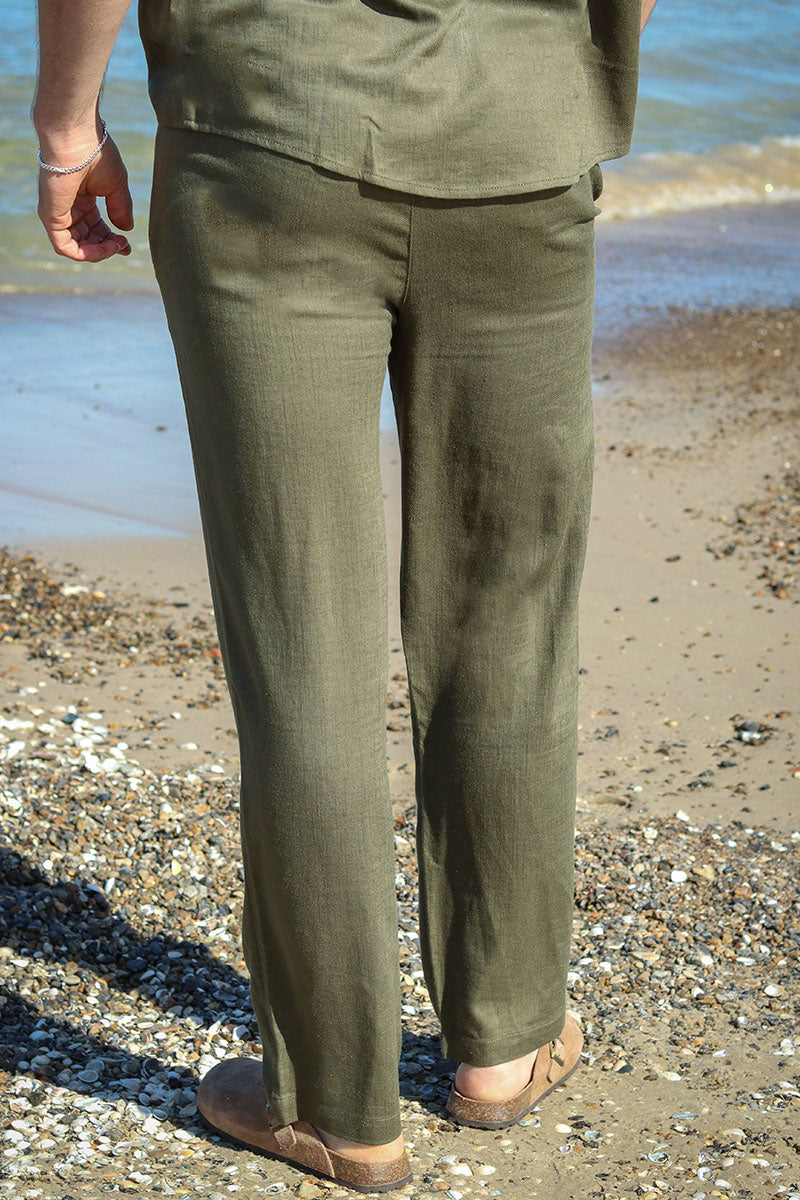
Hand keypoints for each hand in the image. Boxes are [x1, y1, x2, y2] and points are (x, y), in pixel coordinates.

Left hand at [37, 128, 133, 261]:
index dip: (110, 239)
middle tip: (122, 245)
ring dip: (99, 252)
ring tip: (115, 245)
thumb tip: (126, 230)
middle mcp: (67, 206)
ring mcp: (57, 212)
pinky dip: (86, 253)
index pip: (94, 226)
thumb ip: (120, 208)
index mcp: (81, 197)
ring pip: (76, 247)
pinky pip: (66, 247)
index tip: (126, 244)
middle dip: (106, 247)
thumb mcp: (116, 186)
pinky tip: (104, 247)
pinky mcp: (50, 217)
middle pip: (86, 239)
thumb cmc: (96, 153)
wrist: (76, 138)